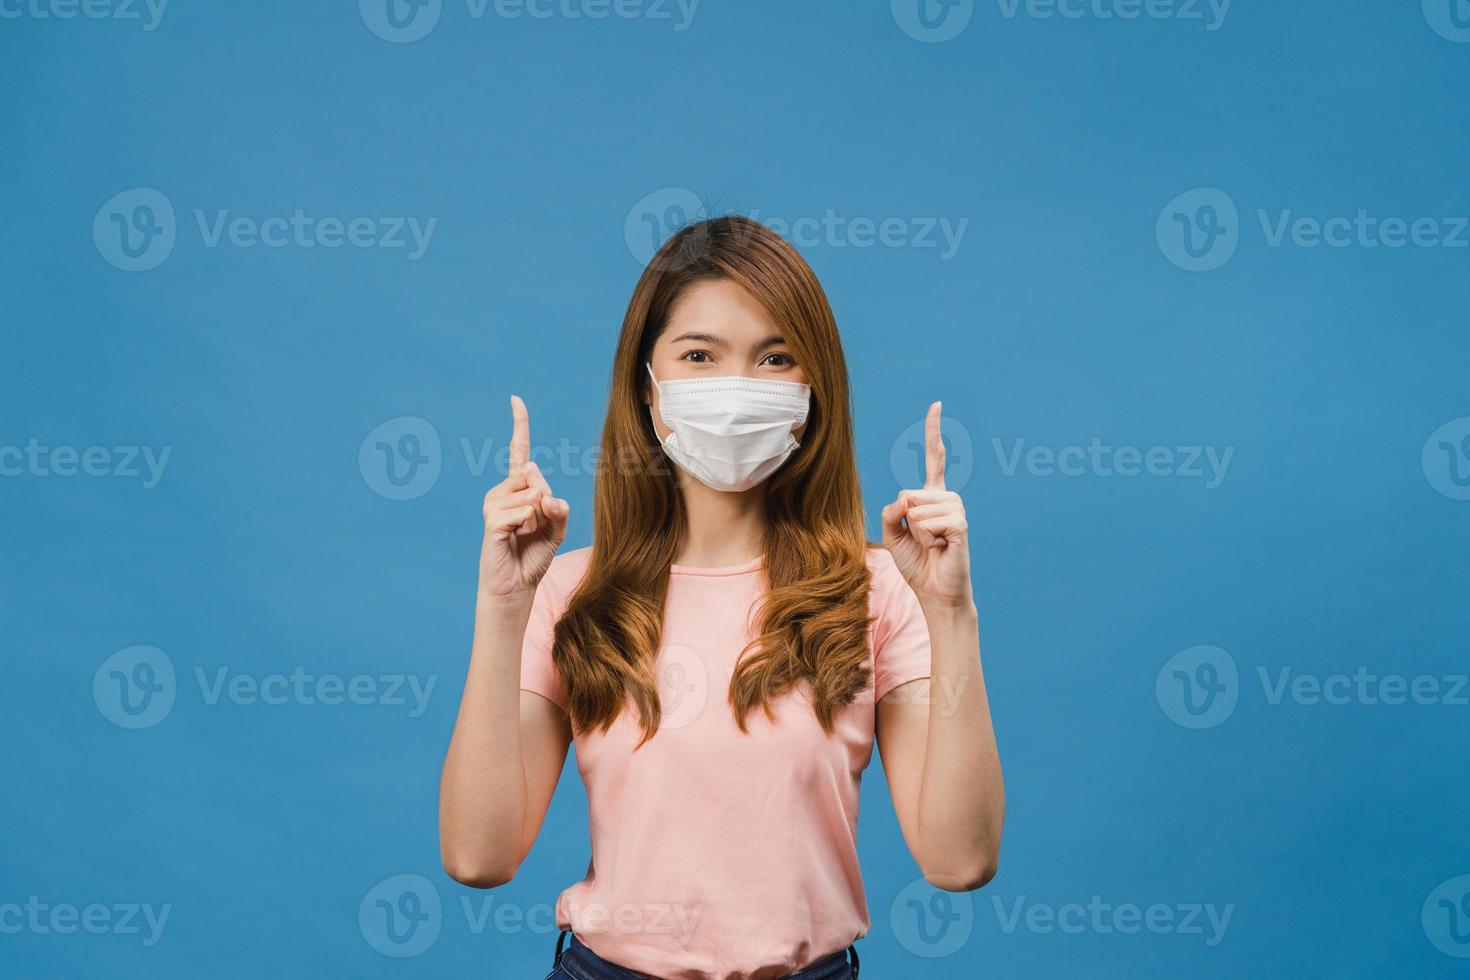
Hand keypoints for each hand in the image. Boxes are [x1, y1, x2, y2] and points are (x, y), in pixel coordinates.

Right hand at [479, 395, 568, 599]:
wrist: (515, 586)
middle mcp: (502, 491)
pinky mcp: (491, 520)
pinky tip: (516, 538)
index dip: (520, 426)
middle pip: (538, 477)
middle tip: (535, 528)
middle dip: (548, 504)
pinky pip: (524, 511)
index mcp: (517, 488)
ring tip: (524, 535)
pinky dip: (529, 526)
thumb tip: (544, 493)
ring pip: (533, 495)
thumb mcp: (557, 530)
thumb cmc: (534, 556)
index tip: (515, 399)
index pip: (519, 452)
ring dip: (539, 519)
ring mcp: (493, 504)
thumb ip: (558, 509)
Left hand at [881, 401, 972, 608]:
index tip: (937, 405)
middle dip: (904, 522)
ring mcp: (956, 509)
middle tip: (922, 541)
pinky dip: (925, 539)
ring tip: (931, 545)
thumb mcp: (891, 534)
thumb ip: (889, 511)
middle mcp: (947, 497)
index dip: (934, 431)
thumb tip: (904, 498)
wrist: (934, 591)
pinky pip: (928, 522)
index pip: (935, 457)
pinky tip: (939, 547)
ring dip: (915, 533)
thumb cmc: (916, 563)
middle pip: (907, 493)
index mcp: (931, 496)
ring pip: (915, 509)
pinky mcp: (961, 524)